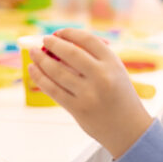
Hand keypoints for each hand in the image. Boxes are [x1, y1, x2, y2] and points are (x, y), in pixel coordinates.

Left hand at [28, 28, 152, 157]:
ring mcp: (89, 94)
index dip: (70, 33)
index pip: (87, 40)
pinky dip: (40, 77)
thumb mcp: (115, 71)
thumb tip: (62, 44)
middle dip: (53, 44)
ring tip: (33, 52)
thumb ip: (94, 57)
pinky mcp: (78, 109)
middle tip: (44, 40)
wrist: (129, 129)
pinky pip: (53, 90)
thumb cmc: (119, 96)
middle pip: (70, 53)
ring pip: (57, 71)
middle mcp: (101, 76)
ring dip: (41, 59)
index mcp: (113, 63)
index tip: (59, 32)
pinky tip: (33, 69)